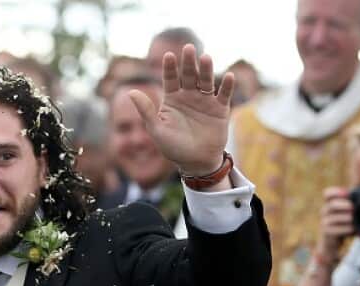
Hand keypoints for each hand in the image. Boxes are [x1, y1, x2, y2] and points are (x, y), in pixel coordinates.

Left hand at [127, 45, 234, 176]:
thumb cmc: (173, 147)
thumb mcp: (156, 130)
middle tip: (188, 48)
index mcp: (172, 99)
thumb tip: (130, 91)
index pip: (170, 79)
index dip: (170, 68)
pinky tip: (229, 77)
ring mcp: (205, 101)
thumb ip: (146, 111)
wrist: (195, 163)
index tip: (168, 55)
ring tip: (205, 58)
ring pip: (205, 81)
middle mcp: (189, 96)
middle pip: (188, 76)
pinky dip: (227, 86)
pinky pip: (223, 95)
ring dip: (206, 70)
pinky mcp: (220, 109)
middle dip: (188, 63)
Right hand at [319, 187, 352, 256]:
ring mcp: (324, 222)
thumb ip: (354, 205)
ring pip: (333, 217)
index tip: (347, 194)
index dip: (336, 192)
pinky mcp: (326, 232)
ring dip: (345, 218)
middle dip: (343, 205)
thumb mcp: (348, 214)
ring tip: (354, 219)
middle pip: (332, 205)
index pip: (328, 193)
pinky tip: (353, 229)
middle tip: (353, 208)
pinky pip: (334, 229)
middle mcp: (325, 211)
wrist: (333, 243)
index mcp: (330, 204)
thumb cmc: (344, 226)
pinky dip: (345, 229)